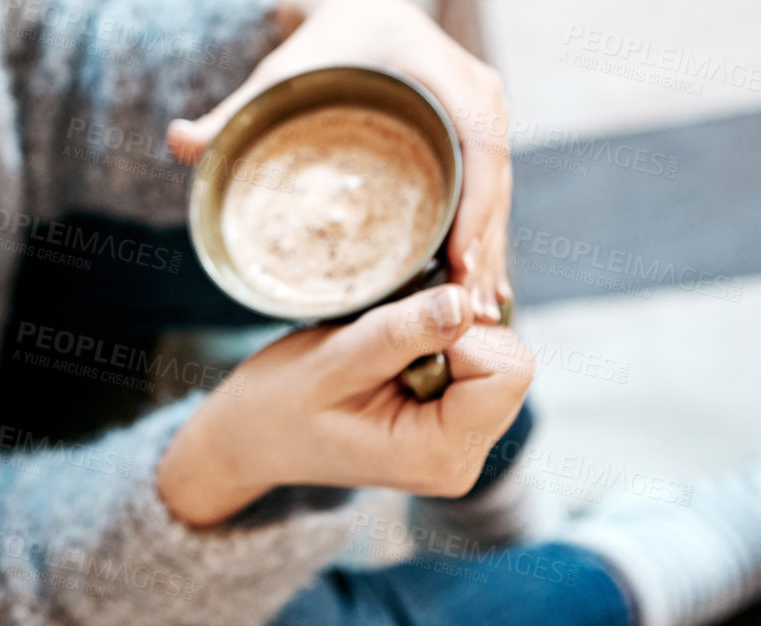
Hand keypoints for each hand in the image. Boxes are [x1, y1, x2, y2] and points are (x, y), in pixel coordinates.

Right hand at [155, 283, 534, 525]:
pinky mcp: (449, 427)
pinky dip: (436, 348)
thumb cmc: (280, 403)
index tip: (398, 339)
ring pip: (493, 360)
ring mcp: (458, 445)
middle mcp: (462, 459)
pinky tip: (388, 362)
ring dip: (441, 340)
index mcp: (442, 454)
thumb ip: (401, 334)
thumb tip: (463, 301)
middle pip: (507, 363)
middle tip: (381, 347)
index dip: (460, 335)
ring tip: (379, 357)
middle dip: (451, 336)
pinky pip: (473, 367)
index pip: (509, 370)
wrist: (251, 436)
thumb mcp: (333, 360)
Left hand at [167, 0, 515, 321]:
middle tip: (466, 308)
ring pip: (501, 188)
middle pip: (495, 177)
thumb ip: (228, 113)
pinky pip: (496, 186)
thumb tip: (175, 142)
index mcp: (437, 68)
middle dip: (486, 244)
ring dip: (493, 248)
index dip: (475, 204)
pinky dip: (489, 233)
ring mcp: (488, 109)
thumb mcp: (279, 73)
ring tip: (476, 312)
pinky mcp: (488, 130)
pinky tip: (481, 284)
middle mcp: (476, 88)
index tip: (458, 260)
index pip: (476, 143)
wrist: (358, 8)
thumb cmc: (320, 43)